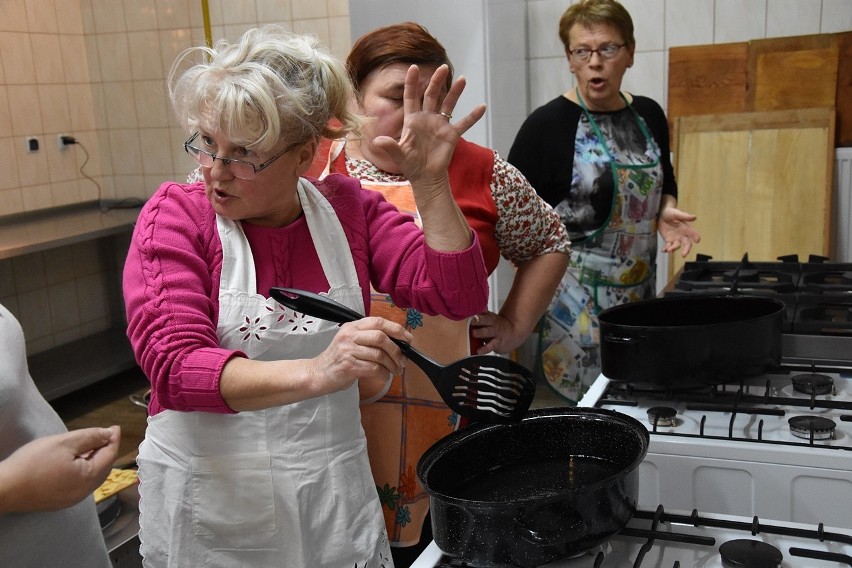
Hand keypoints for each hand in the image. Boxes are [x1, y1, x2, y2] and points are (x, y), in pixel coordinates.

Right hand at [0, 425, 120, 512]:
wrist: (4, 488)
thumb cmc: (32, 463)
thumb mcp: (64, 443)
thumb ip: (90, 437)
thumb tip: (109, 434)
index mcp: (88, 477)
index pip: (109, 455)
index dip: (113, 439)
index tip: (114, 428)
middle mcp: (84, 492)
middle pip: (103, 467)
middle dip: (106, 450)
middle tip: (106, 435)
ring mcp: (72, 499)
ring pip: (92, 476)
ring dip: (96, 460)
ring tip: (93, 445)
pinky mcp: (60, 501)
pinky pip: (80, 483)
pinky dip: (84, 470)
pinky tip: (78, 461)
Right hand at [309, 317, 412, 395]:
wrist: (317, 374)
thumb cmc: (338, 359)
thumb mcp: (351, 341)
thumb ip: (369, 338)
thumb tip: (397, 343)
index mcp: (352, 327)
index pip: (378, 322)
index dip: (397, 329)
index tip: (408, 339)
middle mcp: (349, 335)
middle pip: (381, 337)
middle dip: (397, 350)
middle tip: (403, 360)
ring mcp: (347, 350)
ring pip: (379, 355)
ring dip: (392, 364)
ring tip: (396, 370)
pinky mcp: (348, 366)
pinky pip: (373, 368)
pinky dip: (383, 373)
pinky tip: (384, 376)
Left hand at [372, 64, 485, 190]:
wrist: (426, 177)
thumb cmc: (410, 165)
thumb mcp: (399, 155)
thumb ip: (390, 146)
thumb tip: (377, 142)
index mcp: (412, 120)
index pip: (411, 97)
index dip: (412, 83)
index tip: (413, 67)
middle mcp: (427, 118)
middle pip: (431, 95)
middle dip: (436, 81)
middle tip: (442, 67)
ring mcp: (440, 125)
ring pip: (448, 104)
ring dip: (455, 92)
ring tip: (462, 79)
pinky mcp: (451, 135)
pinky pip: (464, 123)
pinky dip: (473, 116)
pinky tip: (482, 107)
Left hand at [470, 311, 526, 354]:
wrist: (514, 333)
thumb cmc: (497, 326)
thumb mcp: (490, 318)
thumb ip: (480, 316)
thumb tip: (466, 311)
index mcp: (489, 317)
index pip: (481, 313)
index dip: (474, 312)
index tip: (466, 312)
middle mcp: (492, 323)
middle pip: (484, 320)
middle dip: (477, 320)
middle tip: (470, 320)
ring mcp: (495, 333)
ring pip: (487, 332)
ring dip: (480, 332)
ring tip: (474, 333)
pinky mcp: (497, 343)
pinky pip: (490, 346)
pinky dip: (484, 349)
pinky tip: (478, 351)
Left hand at [659, 205, 700, 256]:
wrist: (661, 214)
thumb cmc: (670, 212)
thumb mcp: (677, 213)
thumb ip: (685, 216)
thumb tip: (694, 217)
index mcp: (686, 228)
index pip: (693, 234)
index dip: (695, 237)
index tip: (697, 240)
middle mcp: (682, 235)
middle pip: (686, 244)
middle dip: (686, 249)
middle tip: (684, 254)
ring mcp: (675, 238)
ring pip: (676, 246)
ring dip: (673, 248)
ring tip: (669, 250)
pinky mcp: (668, 240)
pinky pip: (667, 246)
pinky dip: (666, 249)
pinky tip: (663, 250)